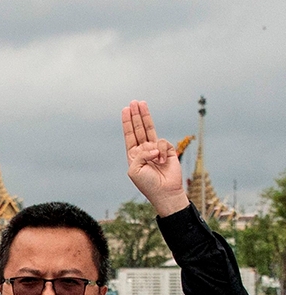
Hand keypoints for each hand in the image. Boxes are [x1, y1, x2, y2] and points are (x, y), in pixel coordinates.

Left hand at [122, 100, 186, 216]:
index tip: (125, 109)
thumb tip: (152, 145)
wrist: (165, 192)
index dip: (127, 122)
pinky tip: (160, 160)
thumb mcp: (135, 169)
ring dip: (145, 116)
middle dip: (136, 115)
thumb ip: (139, 154)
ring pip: (151, 129)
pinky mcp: (168, 150)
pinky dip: (160, 150)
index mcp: (134, 155)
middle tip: (134, 102)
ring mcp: (157, 149)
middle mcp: (144, 150)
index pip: (130, 135)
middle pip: (139, 128)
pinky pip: (162, 143)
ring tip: (141, 104)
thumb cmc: (147, 183)